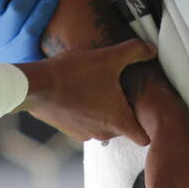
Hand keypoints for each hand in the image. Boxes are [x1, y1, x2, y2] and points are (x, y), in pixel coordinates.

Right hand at [21, 39, 154, 145]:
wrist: (36, 86)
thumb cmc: (74, 74)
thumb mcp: (109, 57)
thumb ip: (135, 51)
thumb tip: (152, 49)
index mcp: (119, 121)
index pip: (145, 138)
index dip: (149, 125)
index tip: (147, 112)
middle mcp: (104, 133)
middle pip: (124, 128)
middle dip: (124, 112)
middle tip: (121, 90)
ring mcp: (85, 134)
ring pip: (103, 125)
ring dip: (103, 112)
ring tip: (98, 88)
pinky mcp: (69, 130)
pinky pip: (85, 123)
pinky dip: (86, 112)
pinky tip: (80, 93)